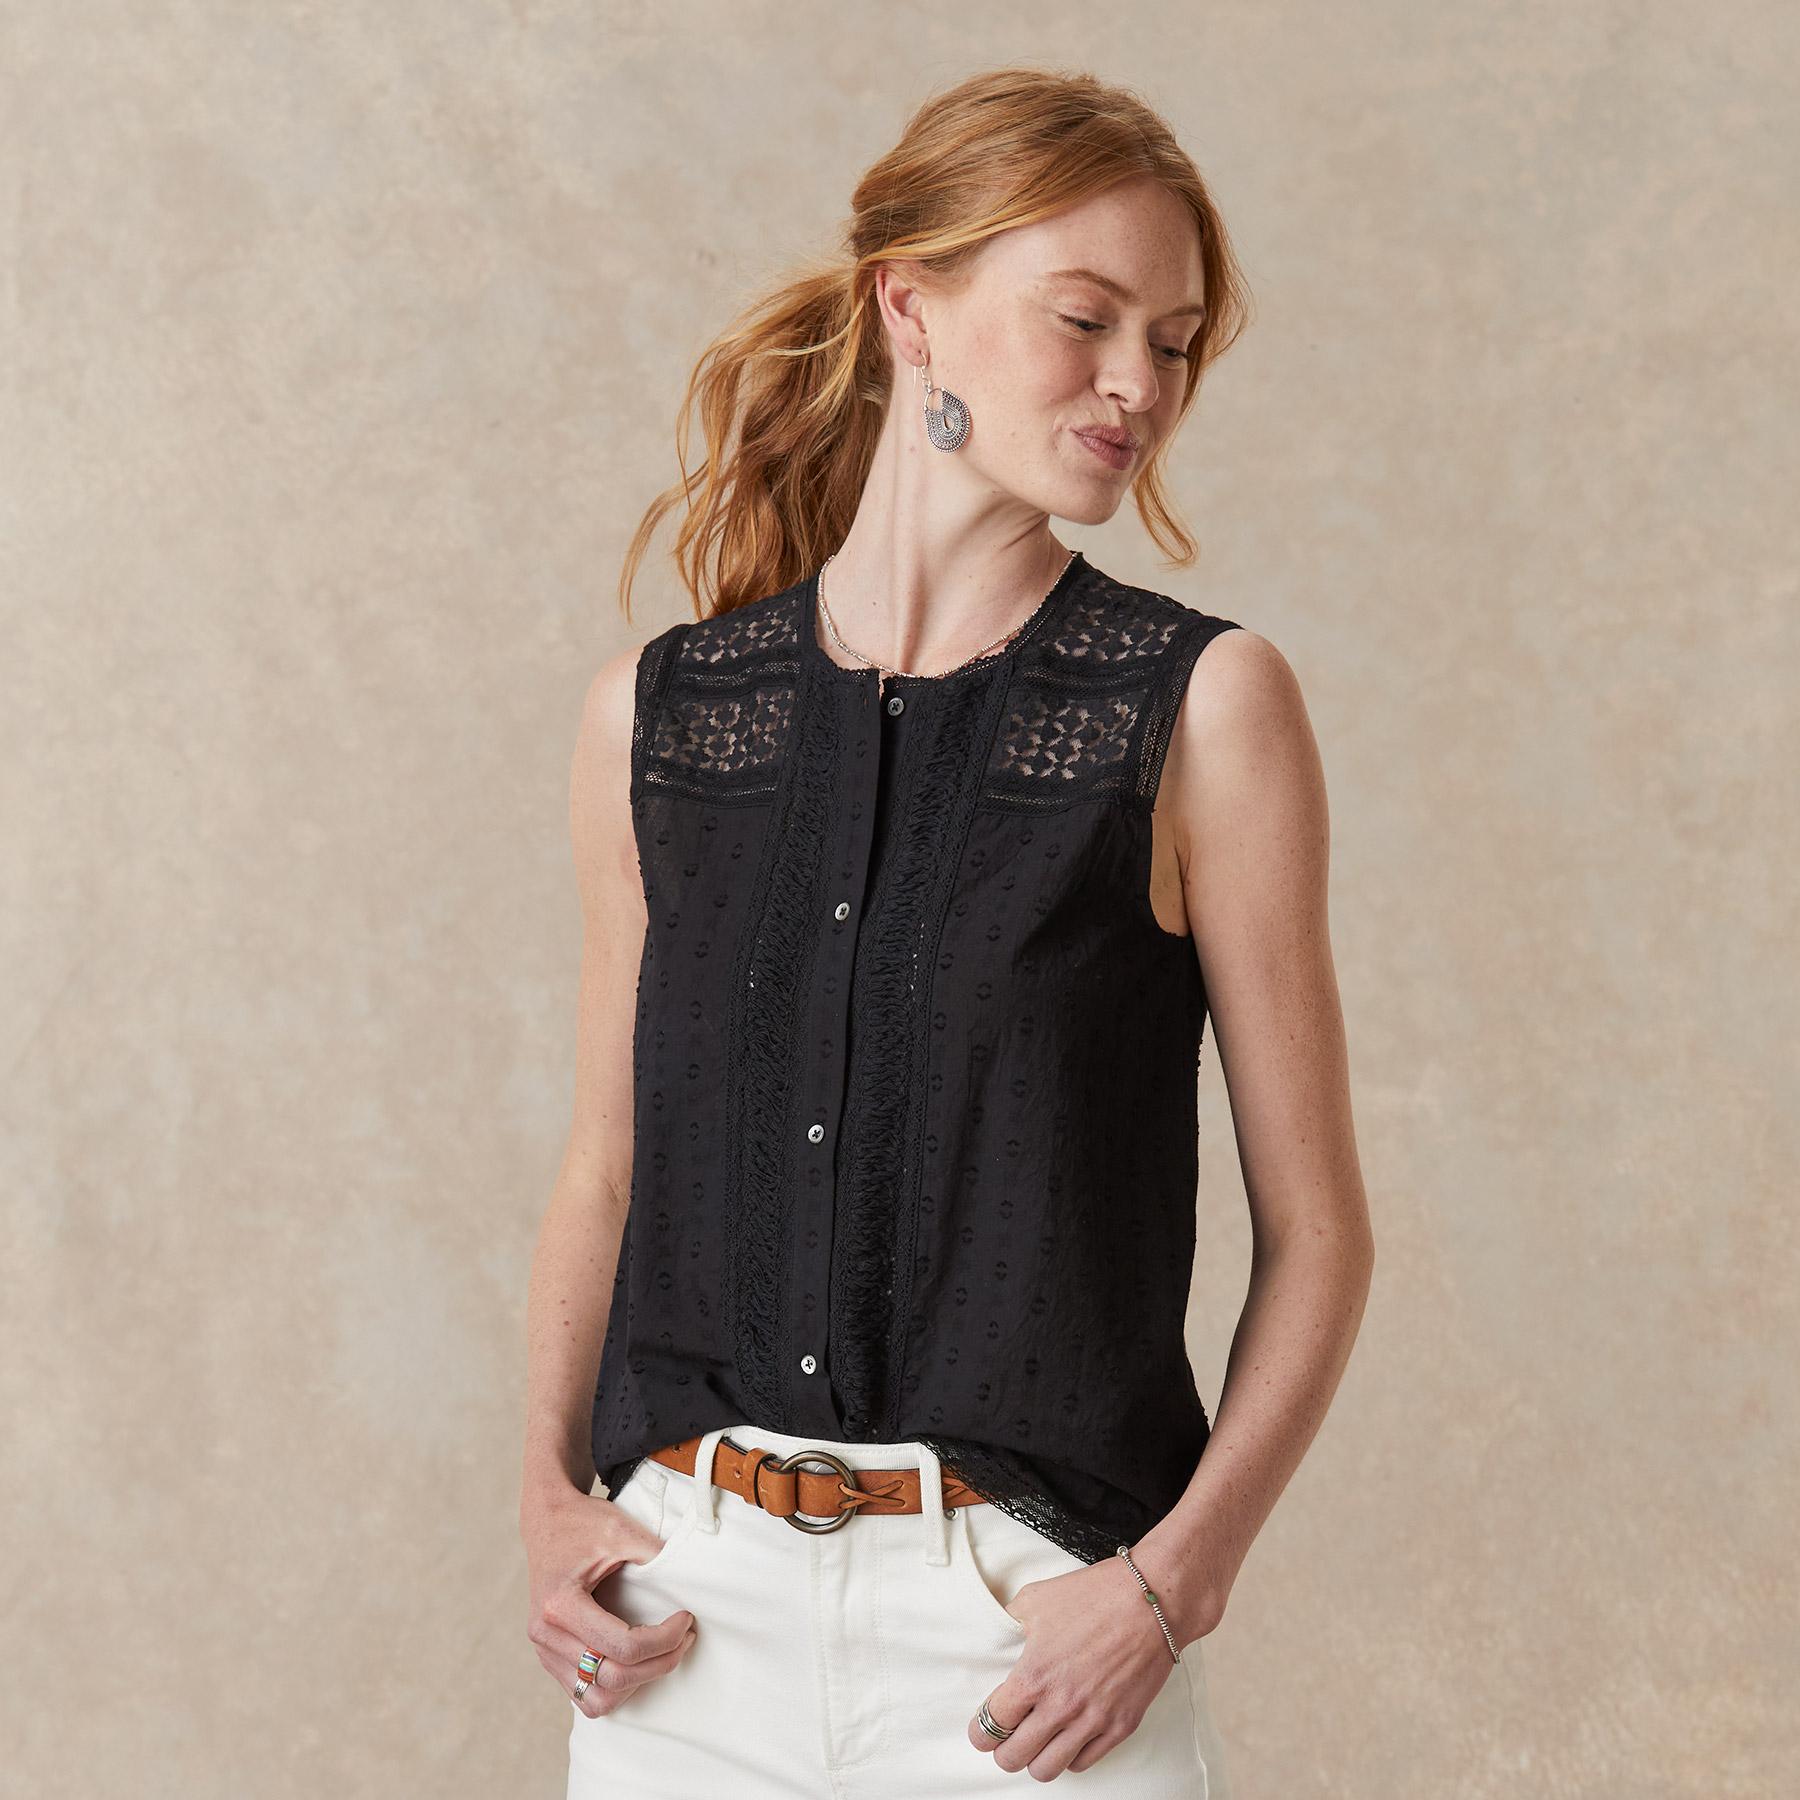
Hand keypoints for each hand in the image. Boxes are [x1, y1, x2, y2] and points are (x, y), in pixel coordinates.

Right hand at [520, 1477, 696, 1716]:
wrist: (548, 1520)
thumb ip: (656, 1558)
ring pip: (597, 1700)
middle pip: (612, 1679)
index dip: (665, 1640)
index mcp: (561, 1604)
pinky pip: (584, 1694)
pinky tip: (637, 1659)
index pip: (623, 1647)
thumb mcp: (622, 1531)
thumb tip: (691, 1584)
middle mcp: (546, 1634)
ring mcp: (544, 1650)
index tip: (685, 1618)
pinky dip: (615, 1687)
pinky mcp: (549, 1656)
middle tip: (684, 1637)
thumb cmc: (584, 1523)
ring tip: (661, 1654)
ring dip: (636, 1684)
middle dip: (658, 1664)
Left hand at [966, 1555, 1193, 1778]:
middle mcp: (1060, 1706)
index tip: (981, 1729)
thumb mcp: (1036, 1599)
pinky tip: (1068, 1735)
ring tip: (1037, 1741)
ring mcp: (1092, 1721)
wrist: (1151, 1601)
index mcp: (1033, 1676)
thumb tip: (997, 1637)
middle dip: (1003, 1750)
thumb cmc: (1095, 1595)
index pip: (991, 1725)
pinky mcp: (1120, 1727)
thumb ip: (1009, 1622)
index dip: (979, 1731)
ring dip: (1035, 1759)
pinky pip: (1084, 1763)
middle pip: (1013, 1758)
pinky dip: (1070, 1754)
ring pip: (1047, 1770)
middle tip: (1007, 1737)